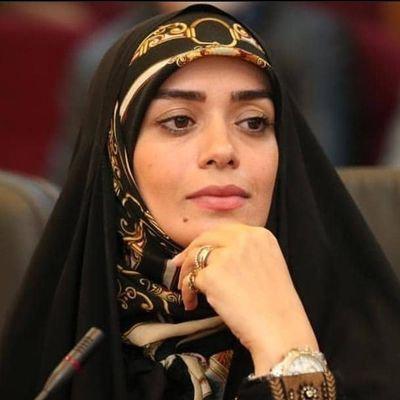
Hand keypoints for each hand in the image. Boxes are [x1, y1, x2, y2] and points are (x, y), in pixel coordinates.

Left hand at [173, 223, 318, 375]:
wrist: (280, 330)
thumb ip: (245, 252)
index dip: (207, 242)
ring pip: (195, 256)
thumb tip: (213, 252)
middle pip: (206, 238)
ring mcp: (227, 255)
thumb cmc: (275, 305)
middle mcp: (244, 239)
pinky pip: (191, 279)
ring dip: (187, 273)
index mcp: (260, 235)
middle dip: (190, 252)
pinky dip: (188, 292)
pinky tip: (193, 304)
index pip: (224, 231)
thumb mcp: (268, 264)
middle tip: (180, 265)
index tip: (197, 251)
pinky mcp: (213, 274)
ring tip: (188, 290)